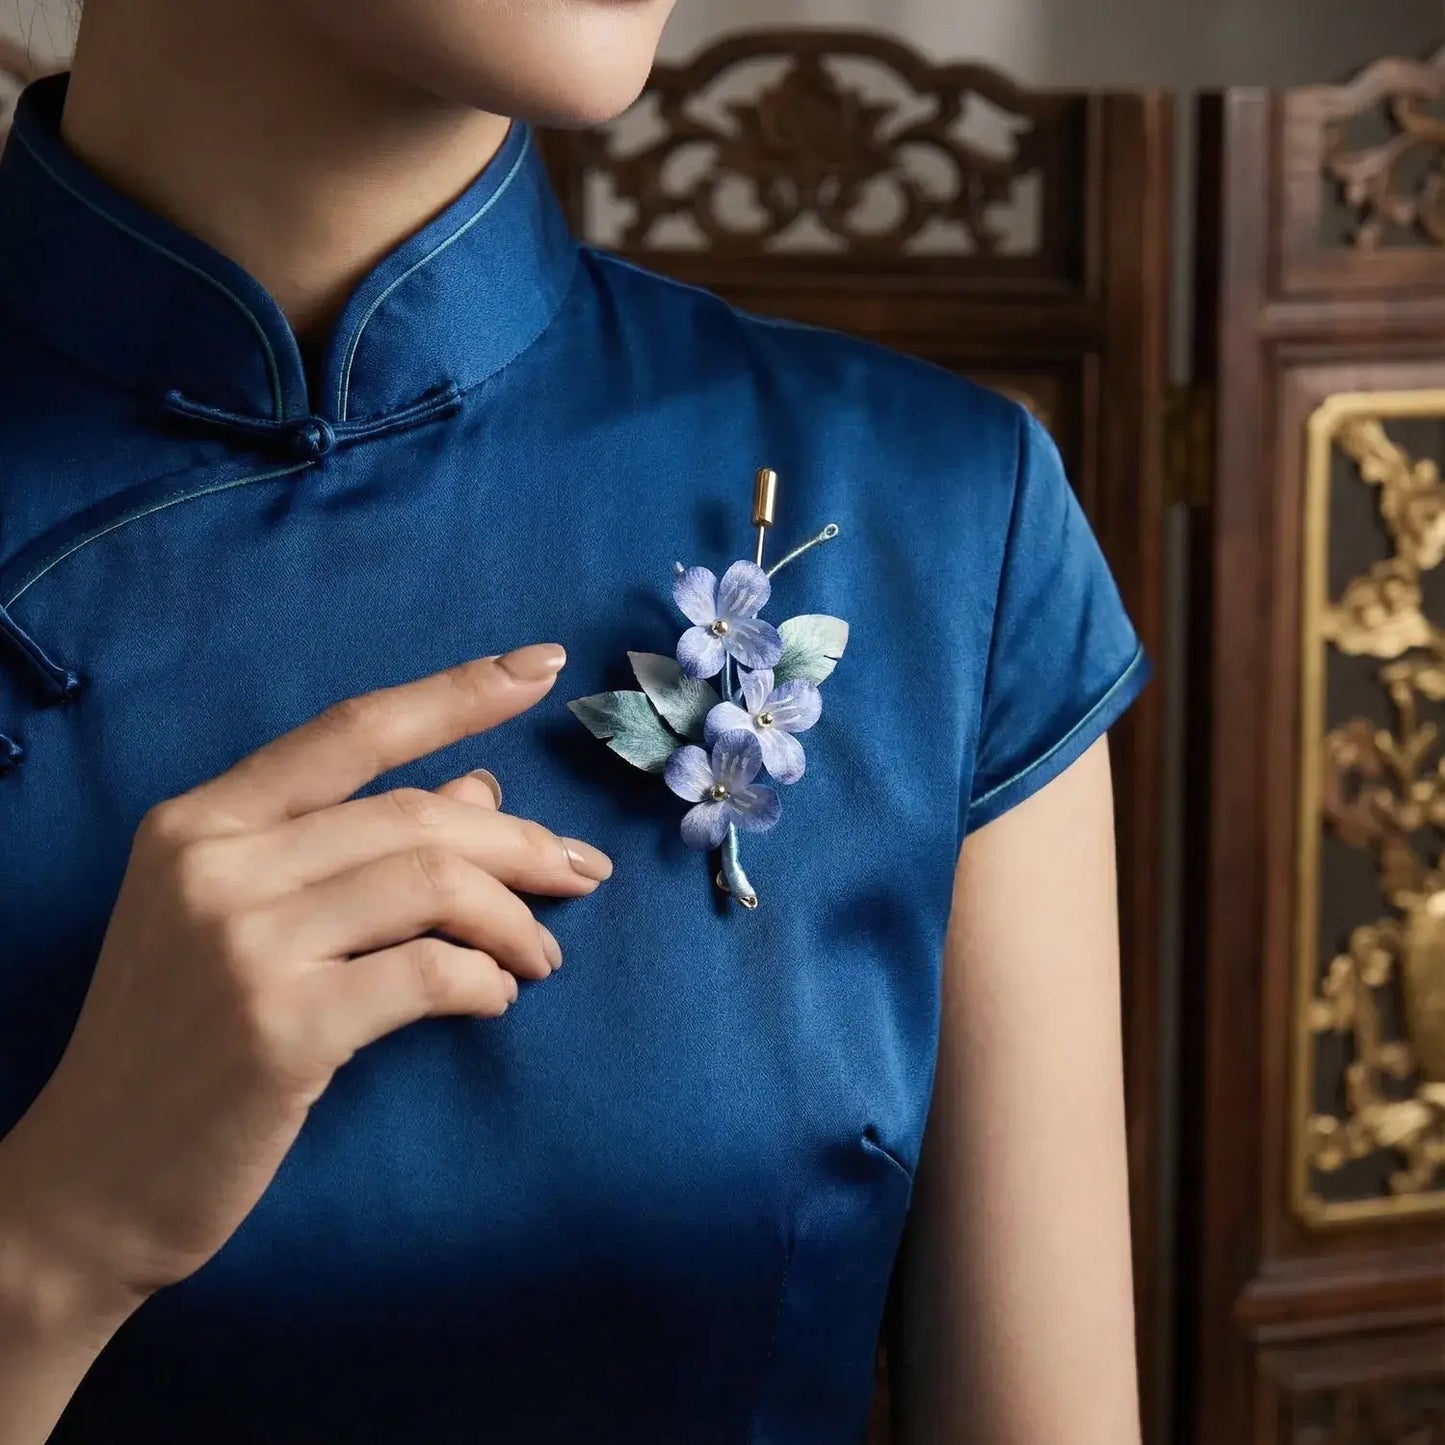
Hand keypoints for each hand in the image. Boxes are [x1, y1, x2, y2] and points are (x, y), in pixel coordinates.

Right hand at [0, 642, 609, 1322]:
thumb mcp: (246, 920)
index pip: (352, 730)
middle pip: (416, 814)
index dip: (457, 695)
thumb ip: (356, 845)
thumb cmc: (182, 1042)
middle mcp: (213, 863)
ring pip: (433, 883)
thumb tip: (480, 788)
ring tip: (542, 954)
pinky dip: (485, 979)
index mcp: (199, 821)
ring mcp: (243, 943)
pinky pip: (428, 973)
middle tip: (582, 872)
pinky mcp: (280, 1028)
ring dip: (514, 916)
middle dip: (522, 841)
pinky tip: (495, 997)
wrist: (90, 1184)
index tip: (541, 667)